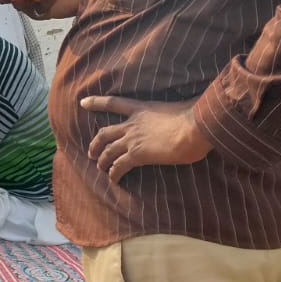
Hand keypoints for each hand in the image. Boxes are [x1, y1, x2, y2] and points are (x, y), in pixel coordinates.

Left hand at [81, 95, 209, 182]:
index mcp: (142, 108)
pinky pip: (119, 166)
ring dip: (102, 161)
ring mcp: (133, 139)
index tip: (83, 102)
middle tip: (91, 152)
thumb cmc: (197, 116)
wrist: (196, 126)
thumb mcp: (183, 107)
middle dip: (95, 143)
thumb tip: (193, 113)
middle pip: (105, 133)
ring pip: (108, 151)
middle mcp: (133, 124)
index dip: (96, 103)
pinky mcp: (137, 155)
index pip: (114, 103)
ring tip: (100, 168)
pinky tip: (113, 179)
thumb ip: (178, 111)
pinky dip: (114, 173)